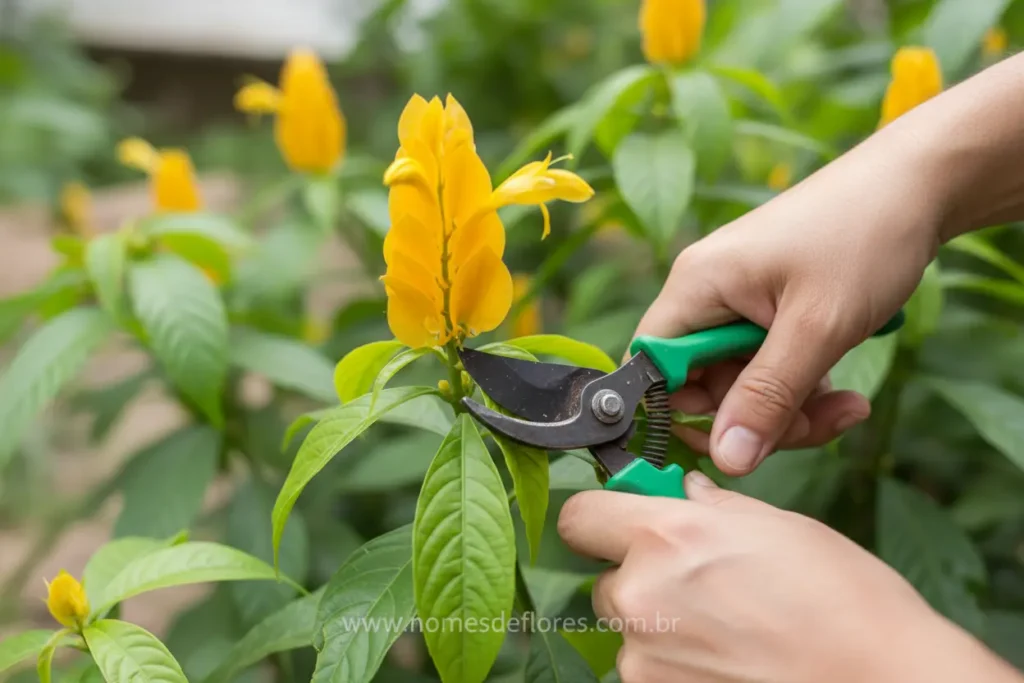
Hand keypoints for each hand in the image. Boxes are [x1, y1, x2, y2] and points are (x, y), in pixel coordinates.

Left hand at [557, 472, 1022, 682]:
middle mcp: (641, 595)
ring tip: (729, 630)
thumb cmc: (843, 600)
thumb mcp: (778, 526)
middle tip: (699, 585)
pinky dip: (676, 664)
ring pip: (630, 631)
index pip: (580, 516)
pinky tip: (729, 659)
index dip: (599, 518)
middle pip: (606, 579)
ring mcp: (644, 657)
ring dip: (661, 627)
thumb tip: (687, 496)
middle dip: (640, 579)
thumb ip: (713, 509)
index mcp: (667, 535)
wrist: (879, 679)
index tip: (619, 523)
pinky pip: (649, 670)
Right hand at [632, 121, 941, 474]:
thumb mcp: (817, 328)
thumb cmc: (865, 235)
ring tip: (848, 408)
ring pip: (742, 386)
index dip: (679, 413)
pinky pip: (770, 370)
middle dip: (755, 419)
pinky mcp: (771, 310)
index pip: (651, 367)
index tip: (733, 441)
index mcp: (697, 286)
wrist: (921, 184)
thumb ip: (768, 397)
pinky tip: (846, 395)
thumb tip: (727, 461)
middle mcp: (707, 294)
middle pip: (701, 386)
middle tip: (814, 427)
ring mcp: (740, 301)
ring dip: (790, 410)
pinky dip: (804, 390)